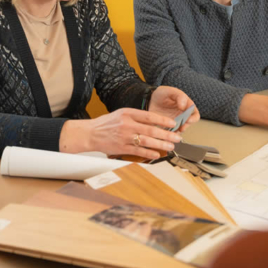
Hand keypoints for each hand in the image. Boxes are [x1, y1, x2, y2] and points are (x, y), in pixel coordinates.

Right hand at [60, 108, 181, 159]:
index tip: (173, 124)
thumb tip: (156, 121)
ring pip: (147, 141)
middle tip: (177, 138)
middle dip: (166, 135)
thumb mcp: (122, 113)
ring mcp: (124, 137)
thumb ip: (137, 116)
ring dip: (161, 145)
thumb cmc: (108, 123)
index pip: (149, 116)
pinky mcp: (121, 148)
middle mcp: (127, 124)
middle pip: (151, 130)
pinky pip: (138, 151)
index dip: (163, 120)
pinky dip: (149, 153)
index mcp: (128, 113)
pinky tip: (157, 154)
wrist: (90, 133)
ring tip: (171, 147)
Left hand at [149, 86, 199, 132]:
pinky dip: (169, 136)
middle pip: (188, 124)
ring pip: (179, 130)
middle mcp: (182, 116)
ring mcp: (175, 122)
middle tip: (181, 128)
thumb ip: (179, 96)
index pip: (194, 114)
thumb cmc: (161, 94)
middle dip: (186, 126)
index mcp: (186, 106)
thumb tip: (184, 106)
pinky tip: (166, 135)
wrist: (148, 100)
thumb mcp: (170, 91)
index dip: (193, 118)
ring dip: (177, 132)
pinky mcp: (167, 128)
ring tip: (173, 132)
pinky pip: (170, 134)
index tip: (189, 120)